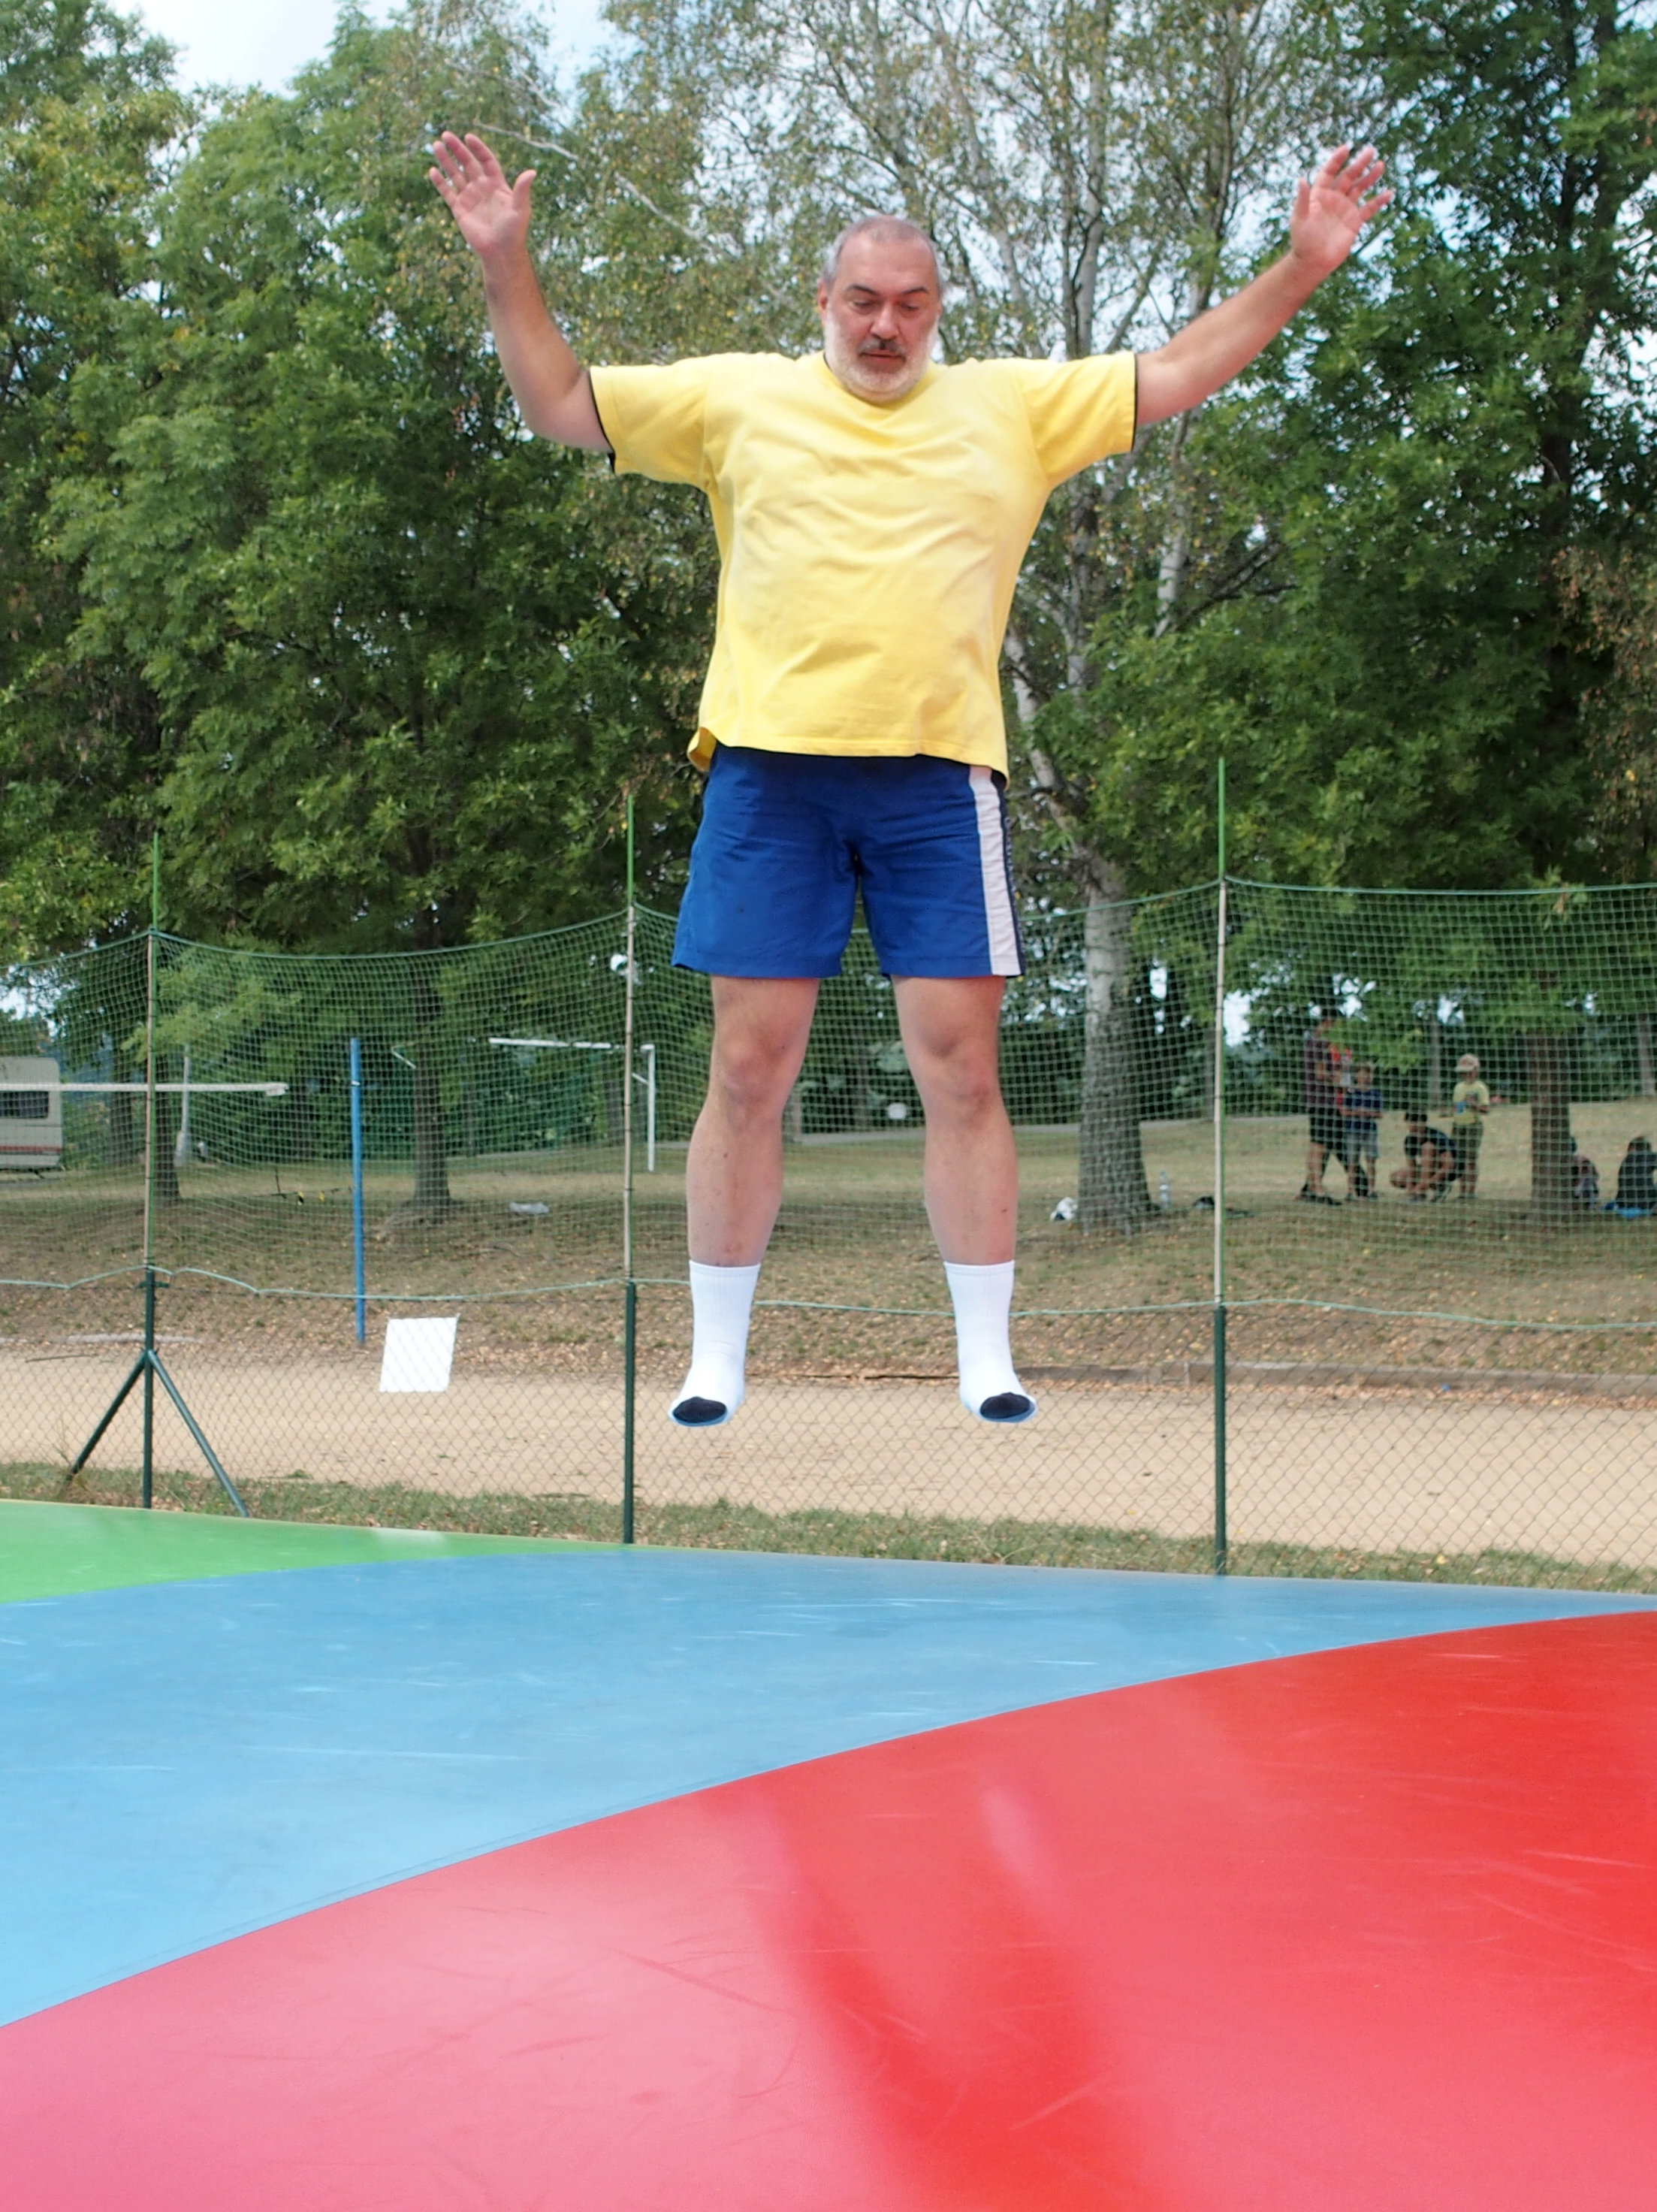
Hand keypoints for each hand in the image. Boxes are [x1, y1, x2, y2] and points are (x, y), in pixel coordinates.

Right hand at [429, 132, 533, 263]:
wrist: (500, 253)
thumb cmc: (513, 232)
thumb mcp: (520, 209)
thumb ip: (522, 190)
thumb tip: (532, 172)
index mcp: (496, 184)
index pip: (486, 160)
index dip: (478, 148)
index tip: (468, 137)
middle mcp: (482, 188)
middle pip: (468, 163)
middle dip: (457, 149)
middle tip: (446, 135)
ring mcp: (469, 198)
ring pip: (455, 174)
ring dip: (445, 161)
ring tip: (436, 146)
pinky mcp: (459, 210)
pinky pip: (447, 193)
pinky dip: (440, 182)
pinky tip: (432, 170)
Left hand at [1288, 145, 1390, 280]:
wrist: (1313, 262)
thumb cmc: (1302, 241)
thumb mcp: (1300, 219)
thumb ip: (1302, 199)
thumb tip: (1301, 179)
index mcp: (1319, 195)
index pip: (1329, 172)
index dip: (1336, 160)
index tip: (1346, 148)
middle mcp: (1334, 199)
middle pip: (1348, 176)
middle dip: (1359, 164)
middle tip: (1370, 151)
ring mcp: (1345, 209)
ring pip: (1360, 188)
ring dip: (1370, 177)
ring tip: (1380, 165)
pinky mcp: (1354, 221)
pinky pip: (1369, 208)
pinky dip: (1378, 201)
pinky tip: (1388, 193)